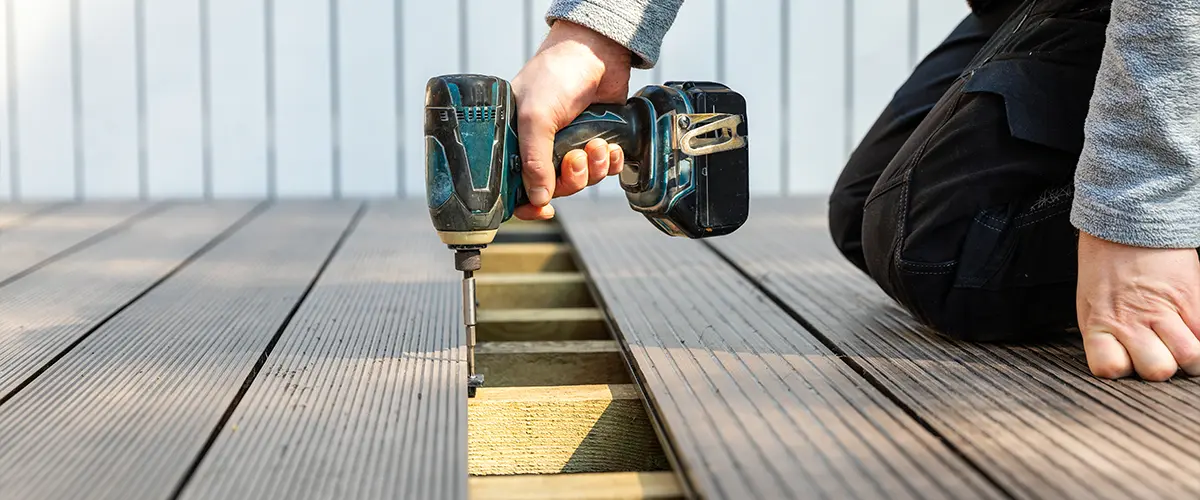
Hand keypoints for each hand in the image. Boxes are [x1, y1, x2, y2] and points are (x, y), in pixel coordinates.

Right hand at [510, 20, 630, 219]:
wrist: (596, 51)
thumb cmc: (555, 75)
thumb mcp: (536, 117)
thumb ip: (534, 161)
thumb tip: (538, 200)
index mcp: (515, 142)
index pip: (515, 186)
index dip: (528, 204)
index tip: (544, 210)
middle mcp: (541, 146)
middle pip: (554, 188)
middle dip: (570, 179)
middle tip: (576, 157)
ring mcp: (569, 144)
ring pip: (581, 180)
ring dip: (592, 168)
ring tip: (596, 144)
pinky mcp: (595, 139)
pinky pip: (603, 169)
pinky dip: (609, 163)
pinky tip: (610, 148)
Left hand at [1077, 231, 1199, 380]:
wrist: (1128, 222)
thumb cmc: (1106, 265)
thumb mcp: (1090, 303)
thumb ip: (1104, 336)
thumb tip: (1122, 364)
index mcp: (1100, 323)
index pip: (1109, 368)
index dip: (1120, 368)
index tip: (1125, 360)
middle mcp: (1132, 320)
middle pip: (1158, 370)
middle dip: (1161, 367)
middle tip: (1158, 351)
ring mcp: (1165, 310)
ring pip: (1190, 357)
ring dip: (1190, 357)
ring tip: (1181, 342)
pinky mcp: (1193, 299)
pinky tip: (1194, 331)